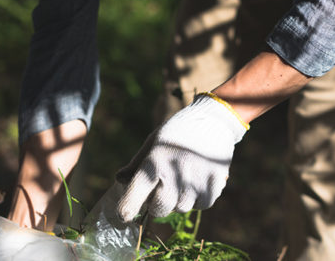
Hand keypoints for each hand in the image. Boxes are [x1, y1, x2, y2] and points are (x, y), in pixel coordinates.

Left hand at [116, 93, 248, 221]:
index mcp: (155, 161)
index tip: (123, 215)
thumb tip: (119, 180)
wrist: (213, 119)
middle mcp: (174, 173)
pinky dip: (199, 197)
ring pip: (182, 208)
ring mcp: (196, 180)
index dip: (126, 208)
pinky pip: (202, 204)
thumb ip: (137, 163)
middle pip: (159, 209)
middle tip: (162, 187)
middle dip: (157, 203)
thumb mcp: (154, 142)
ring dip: (180, 199)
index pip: (135, 194)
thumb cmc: (178, 132)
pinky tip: (199, 179)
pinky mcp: (214, 185)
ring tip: (184, 177)